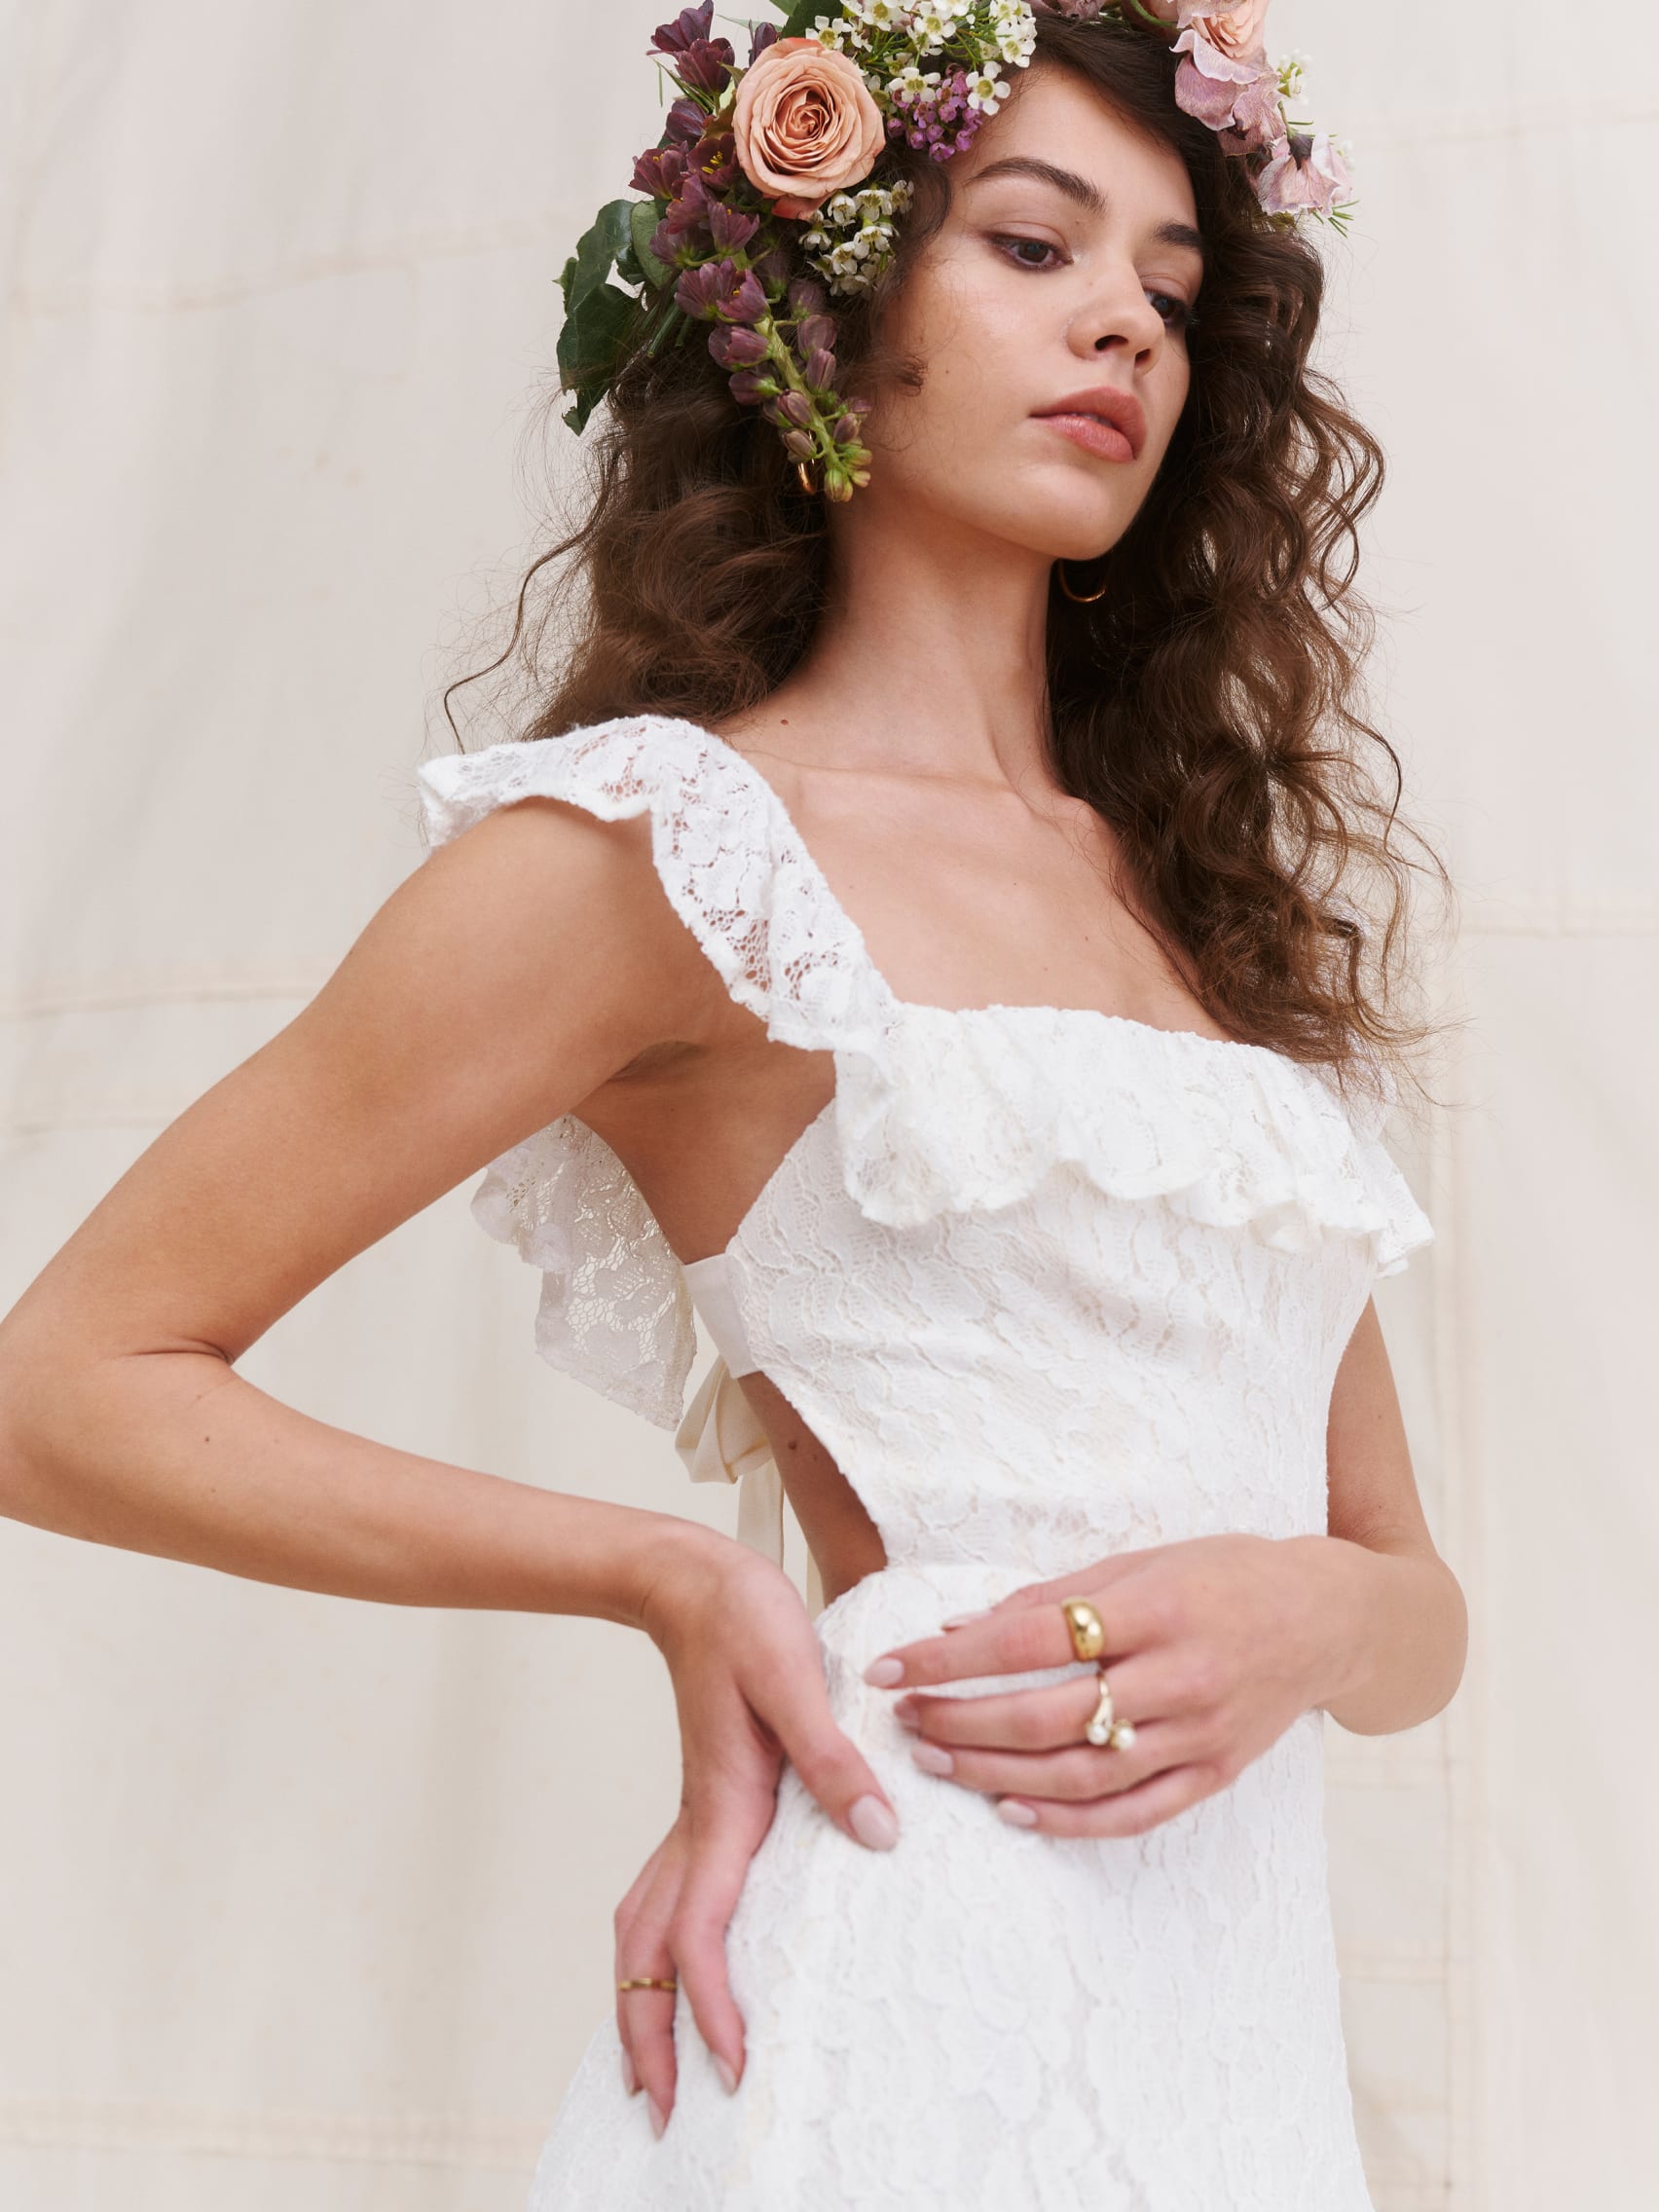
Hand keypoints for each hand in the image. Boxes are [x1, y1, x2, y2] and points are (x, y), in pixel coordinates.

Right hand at [617, 1531, 899, 2135]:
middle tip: (658, 2110)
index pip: (698, 1935)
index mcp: (722, 1811)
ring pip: (642, 1926)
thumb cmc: (742, 1619)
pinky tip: (680, 1961)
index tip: (734, 2067)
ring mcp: (694, 1814)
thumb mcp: (797, 1678)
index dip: (711, 2007)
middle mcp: (699, 1825)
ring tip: (651, 2062)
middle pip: (645, 1951)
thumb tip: (879, 1834)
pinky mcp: (705, 1800)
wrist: (693, 1579)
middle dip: (644, 2033)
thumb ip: (834, 1758)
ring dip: (640, 1996)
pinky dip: (657, 1947)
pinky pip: (664, 1894)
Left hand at [863, 1533, 1339, 1837]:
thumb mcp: (1141, 1561)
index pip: (1031, 1638)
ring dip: (996, 1773)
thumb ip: (1054, 1596)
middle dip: (962, 1722)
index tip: (893, 1667)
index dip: (952, 1658)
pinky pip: (1132, 1813)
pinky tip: (1013, 1813)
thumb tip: (961, 1627)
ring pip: (1080, 1774)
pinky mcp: (1214, 1774)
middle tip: (907, 1719)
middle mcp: (1178, 1677)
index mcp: (1154, 1608)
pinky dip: (1067, 1822)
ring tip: (938, 1761)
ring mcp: (1198, 1734)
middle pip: (1047, 1716)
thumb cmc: (1226, 1574)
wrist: (1329, 1618)